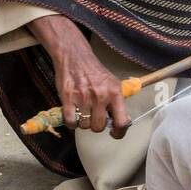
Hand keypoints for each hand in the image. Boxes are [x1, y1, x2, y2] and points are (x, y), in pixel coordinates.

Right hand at [27, 15, 130, 138]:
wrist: (75, 56)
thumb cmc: (94, 72)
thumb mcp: (112, 84)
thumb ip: (117, 103)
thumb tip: (122, 122)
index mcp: (115, 93)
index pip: (121, 122)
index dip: (119, 133)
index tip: (114, 133)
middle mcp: (100, 96)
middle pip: (99, 127)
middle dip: (96, 124)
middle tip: (93, 116)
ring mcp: (84, 97)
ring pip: (84, 126)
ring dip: (82, 122)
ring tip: (82, 111)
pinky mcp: (68, 98)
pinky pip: (71, 122)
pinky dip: (71, 122)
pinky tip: (73, 114)